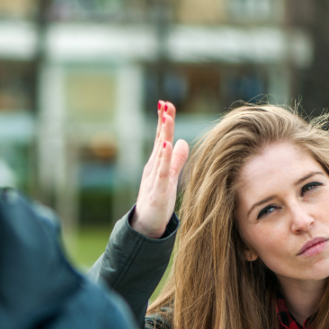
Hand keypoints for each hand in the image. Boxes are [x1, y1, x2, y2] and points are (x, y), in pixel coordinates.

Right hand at [130, 100, 188, 238]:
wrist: (146, 225)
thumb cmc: (158, 201)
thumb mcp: (170, 177)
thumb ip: (177, 159)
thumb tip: (182, 141)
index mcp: (158, 163)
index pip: (162, 138)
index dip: (165, 121)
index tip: (167, 104)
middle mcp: (154, 167)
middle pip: (160, 140)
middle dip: (163, 121)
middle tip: (165, 103)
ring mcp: (154, 177)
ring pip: (160, 152)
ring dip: (163, 134)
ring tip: (166, 118)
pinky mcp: (157, 190)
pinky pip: (162, 171)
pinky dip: (164, 157)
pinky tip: (167, 145)